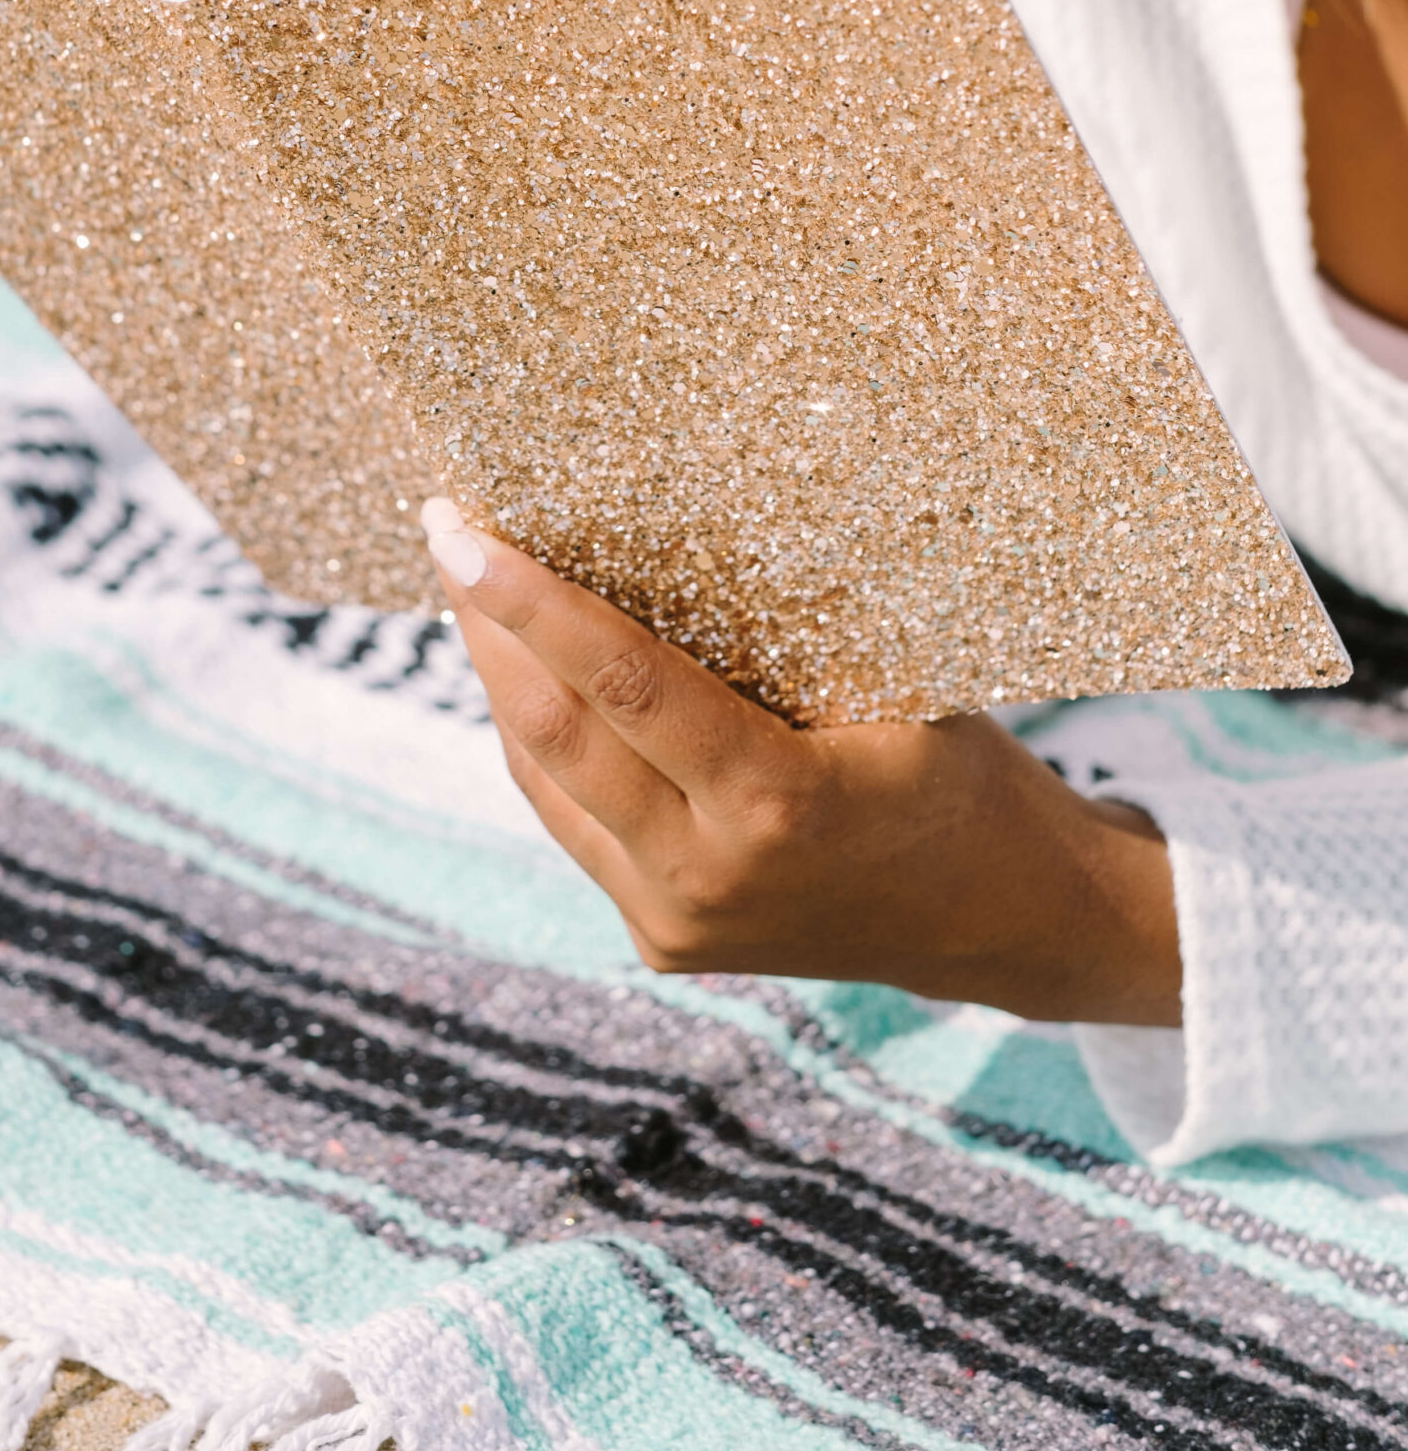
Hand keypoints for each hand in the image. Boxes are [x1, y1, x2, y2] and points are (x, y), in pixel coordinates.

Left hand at [421, 501, 1181, 1026]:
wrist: (1004, 922)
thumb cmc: (959, 772)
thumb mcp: (897, 680)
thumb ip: (786, 623)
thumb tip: (668, 510)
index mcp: (774, 805)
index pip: (619, 683)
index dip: (529, 600)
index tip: (459, 529)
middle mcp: (706, 877)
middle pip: (551, 733)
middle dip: (484, 626)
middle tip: (446, 530)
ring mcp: (675, 923)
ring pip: (546, 782)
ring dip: (501, 681)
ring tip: (473, 586)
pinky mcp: (661, 940)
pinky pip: (574, 822)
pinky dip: (542, 742)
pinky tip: (526, 672)